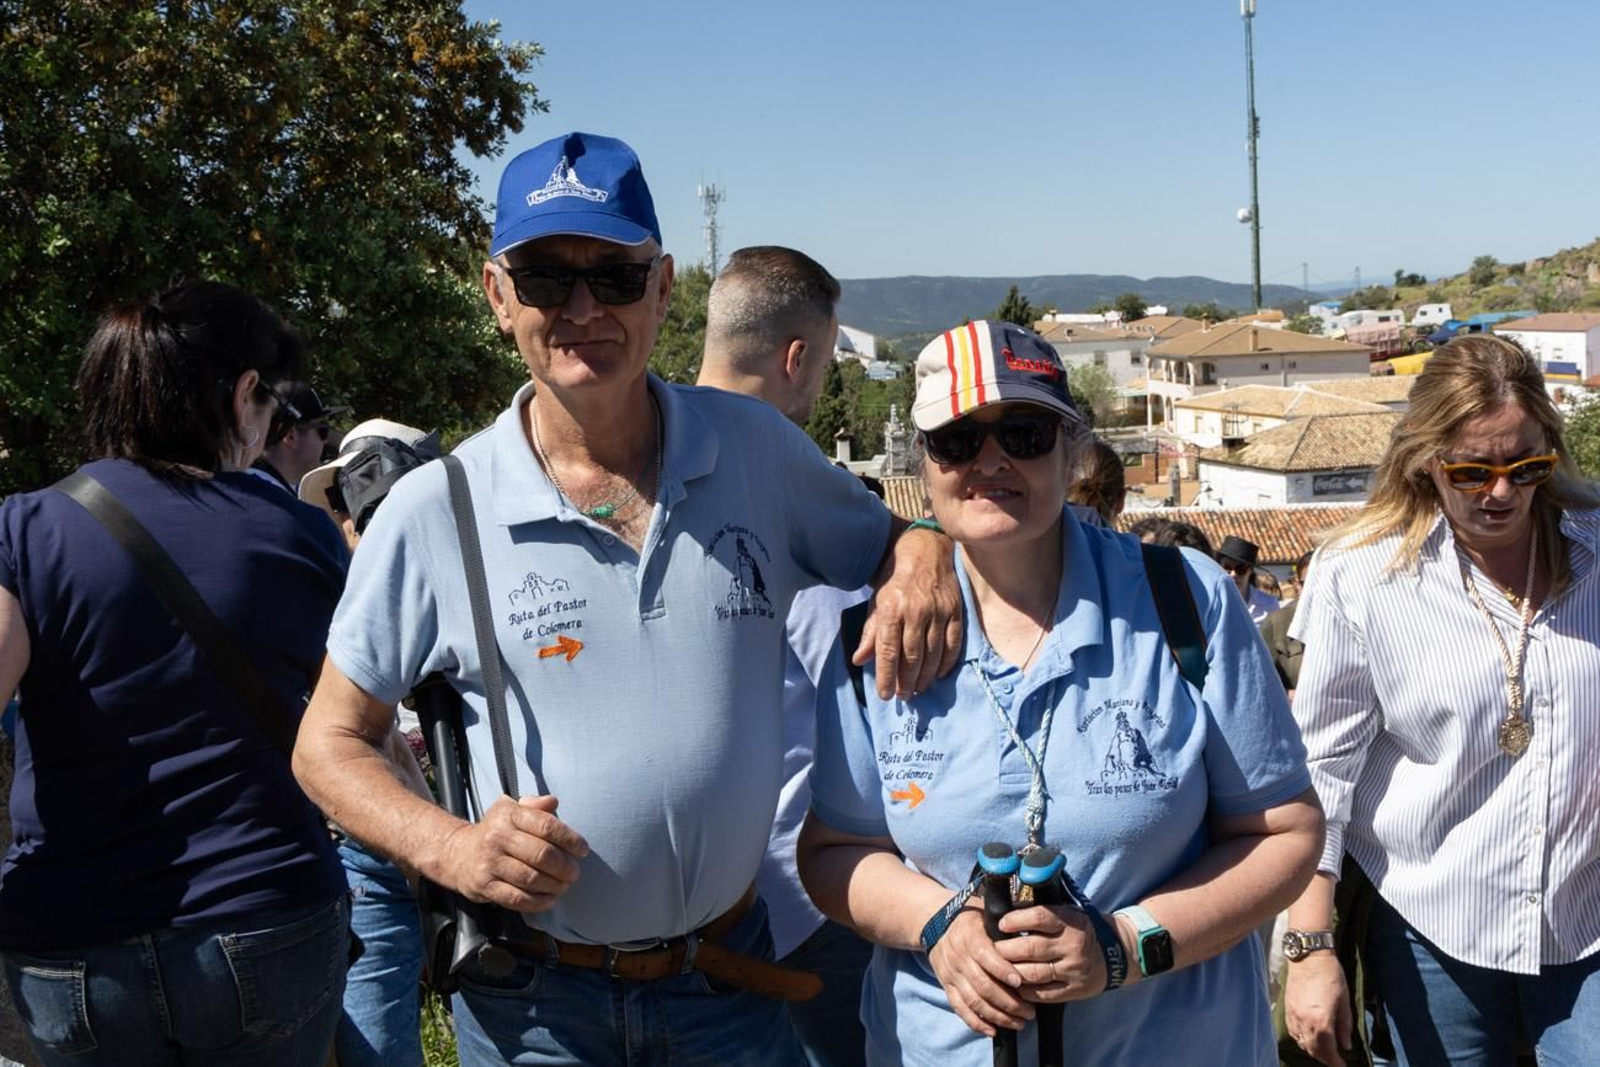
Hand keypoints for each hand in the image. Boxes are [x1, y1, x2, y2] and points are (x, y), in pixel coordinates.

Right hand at [438, 794, 588, 912]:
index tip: (583, 849)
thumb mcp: (512, 810)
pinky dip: (539, 902)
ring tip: (564, 885)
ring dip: (555, 885)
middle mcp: (497, 837)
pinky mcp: (484, 886)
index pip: (546, 826)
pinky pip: (517, 899)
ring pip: (531, 879)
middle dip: (565, 866)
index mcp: (508, 814)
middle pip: (542, 855)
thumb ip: (535, 805)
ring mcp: (489, 863)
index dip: (570, 839)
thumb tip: (554, 801)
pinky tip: (550, 899)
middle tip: (575, 872)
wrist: (457, 854)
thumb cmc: (496, 830)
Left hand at [855, 526, 961, 697]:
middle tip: (904, 697)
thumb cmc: (896, 580)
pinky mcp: (956, 611)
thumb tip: (859, 660)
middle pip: (912, 657)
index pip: (888, 651)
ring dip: (926, 677)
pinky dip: (946, 663)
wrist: (926, 551)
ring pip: (933, 654)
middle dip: (907, 682)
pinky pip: (954, 644)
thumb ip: (870, 633)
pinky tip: (939, 675)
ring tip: (919, 689)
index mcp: (892, 609)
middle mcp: (916, 611)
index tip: (885, 696)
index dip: (886, 677)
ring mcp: (939, 611)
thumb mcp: (877, 602)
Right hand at [927, 908, 1030, 1036]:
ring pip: (974, 1000)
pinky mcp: (947, 986)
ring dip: (998, 1016)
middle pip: (983, 985)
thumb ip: (1005, 926)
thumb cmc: (973, 920)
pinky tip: (993, 1031)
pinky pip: (960, 1008)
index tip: (1021, 982)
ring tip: (1019, 1024)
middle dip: (1008, 1002)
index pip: (986, 956)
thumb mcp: (986, 914)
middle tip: (1030, 1012)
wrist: (937, 924)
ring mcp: (951, 974)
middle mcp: (958, 957)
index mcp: (969, 937)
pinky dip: (976, 1022)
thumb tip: (1030, 935)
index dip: (1003, 970)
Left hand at [993, 904, 1107, 1002]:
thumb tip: (1004, 908)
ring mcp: (1073, 970)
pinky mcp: (1073, 990)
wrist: (1110, 957)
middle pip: (1030, 948)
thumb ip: (1040, 913)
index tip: (1001, 924)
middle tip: (992, 949)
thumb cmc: (1076, 931)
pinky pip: (1042, 994)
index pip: (1040, 917)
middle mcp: (1073, 945)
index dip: (1016, 920)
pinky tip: (1014, 984)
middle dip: (1006, 949)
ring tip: (998, 967)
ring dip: (1010, 971)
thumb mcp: (1066, 914)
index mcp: (1070, 922)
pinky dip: (1023, 990)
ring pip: (1033, 973)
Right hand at [1284, 952, 1352, 1065]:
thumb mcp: (1344, 1002)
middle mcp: (1305, 1022)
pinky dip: (1301, 1039)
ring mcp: (1294, 1016)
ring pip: (1301, 1042)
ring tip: (1323, 1050)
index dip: (1336, 1062)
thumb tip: (1346, 1045)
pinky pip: (1293, 1032)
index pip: (1328, 1051)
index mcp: (1322, 1021)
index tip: (1342, 1066)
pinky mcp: (1287, 1010)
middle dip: (1325, 1058)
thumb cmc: (1331, 976)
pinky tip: (1309, 1037)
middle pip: (1313, 1050)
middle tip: (1335, 1060)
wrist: (1308, 957)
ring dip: (1313, 1050)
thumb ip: (1344, 1026)